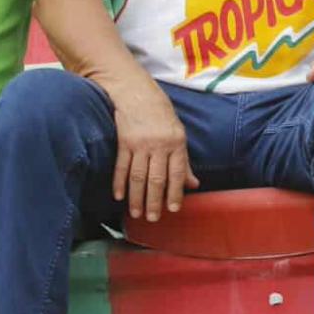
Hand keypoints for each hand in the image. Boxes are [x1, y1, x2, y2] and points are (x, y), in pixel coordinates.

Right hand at [105, 80, 197, 222]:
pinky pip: (121, 166)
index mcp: (176, 144)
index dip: (175, 193)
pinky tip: (119, 196)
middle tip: (152, 218)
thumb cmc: (163, 118)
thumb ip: (184, 162)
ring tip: (136, 214)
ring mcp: (139, 144)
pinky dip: (119, 182)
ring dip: (136, 197)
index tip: (173, 209)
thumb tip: (194, 185)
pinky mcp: (123, 142)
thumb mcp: (179, 136)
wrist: (139, 95)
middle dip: (154, 201)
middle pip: (155, 178)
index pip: (176, 173)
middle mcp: (158, 145)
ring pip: (137, 176)